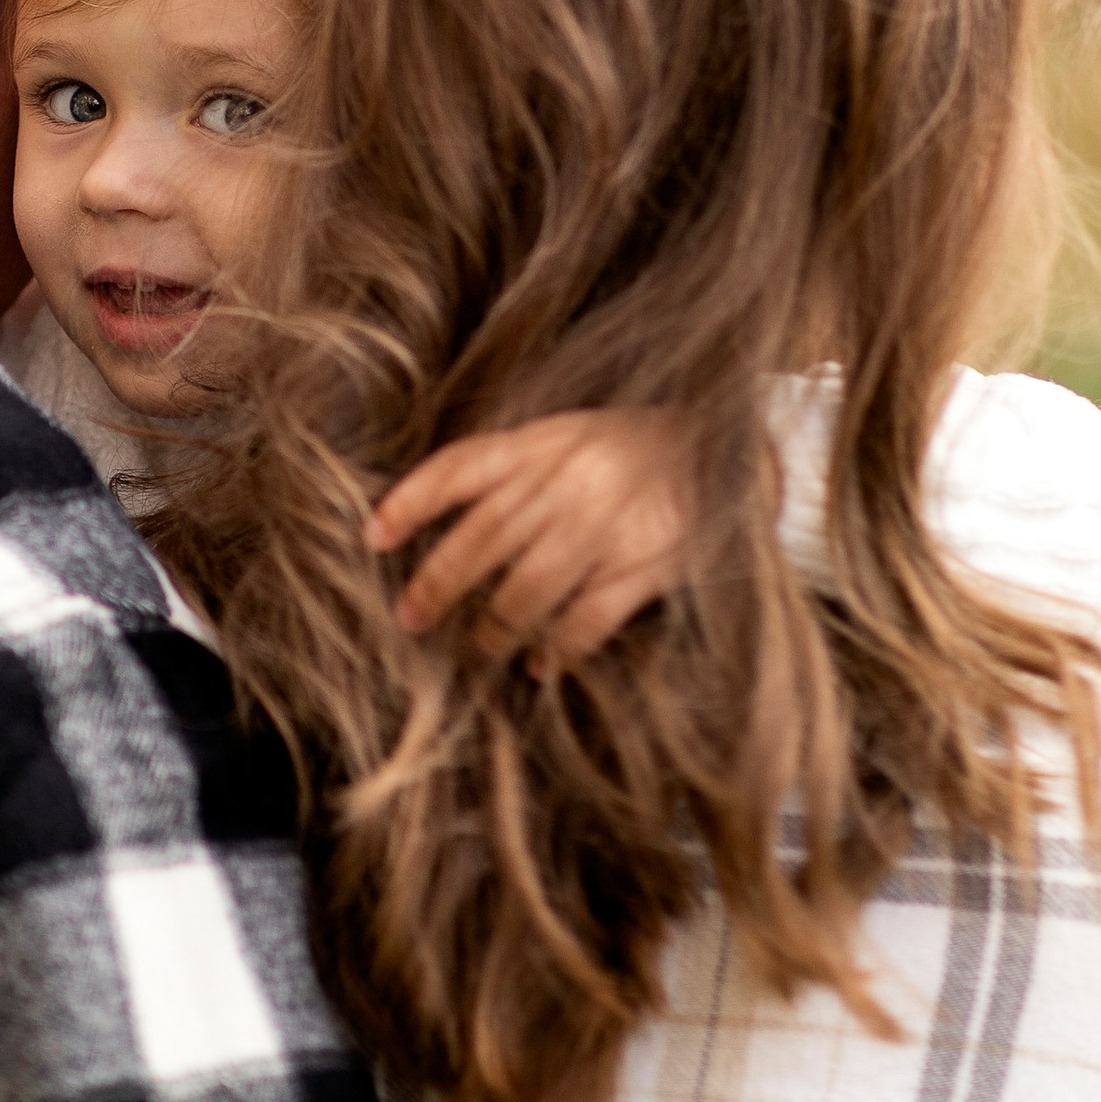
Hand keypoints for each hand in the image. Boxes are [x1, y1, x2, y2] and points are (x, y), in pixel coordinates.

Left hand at [365, 410, 692, 673]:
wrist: (728, 446)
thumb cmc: (634, 445)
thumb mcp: (570, 434)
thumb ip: (515, 467)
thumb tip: (441, 519)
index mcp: (542, 442)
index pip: (458, 469)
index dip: (410, 502)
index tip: (372, 537)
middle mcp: (566, 482)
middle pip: (482, 539)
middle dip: (438, 584)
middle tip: (410, 618)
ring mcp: (605, 525)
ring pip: (527, 587)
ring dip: (494, 627)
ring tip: (477, 649)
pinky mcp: (646, 565)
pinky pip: (587, 618)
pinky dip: (559, 649)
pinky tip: (541, 667)